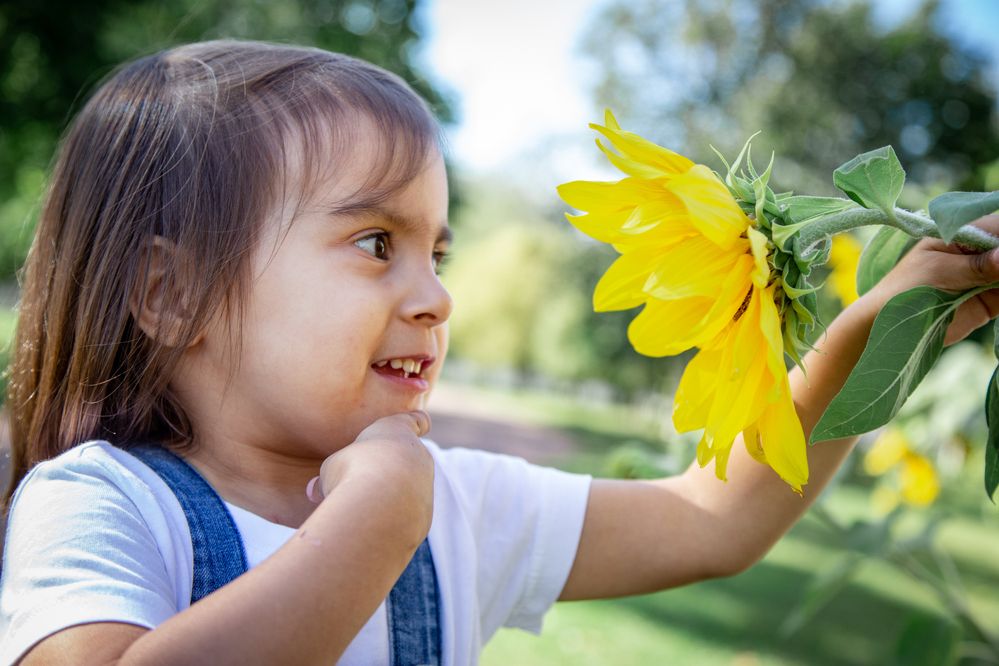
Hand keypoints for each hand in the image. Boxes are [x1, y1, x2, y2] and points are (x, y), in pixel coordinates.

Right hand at [306, 411, 434, 530]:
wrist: (378, 504)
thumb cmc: (352, 471)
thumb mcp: (332, 467)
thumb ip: (331, 475)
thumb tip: (315, 491)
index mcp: (397, 430)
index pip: (416, 421)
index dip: (418, 422)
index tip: (422, 424)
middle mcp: (418, 455)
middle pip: (408, 458)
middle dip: (389, 469)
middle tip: (361, 481)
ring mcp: (425, 484)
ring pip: (408, 488)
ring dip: (389, 496)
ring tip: (360, 508)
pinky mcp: (425, 513)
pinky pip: (406, 513)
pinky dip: (391, 518)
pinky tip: (371, 525)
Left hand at [865, 214, 998, 344]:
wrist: (889, 326)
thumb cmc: (905, 290)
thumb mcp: (940, 272)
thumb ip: (977, 266)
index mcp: (960, 234)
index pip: (996, 226)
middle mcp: (978, 251)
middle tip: (998, 276)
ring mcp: (986, 275)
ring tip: (997, 288)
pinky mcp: (991, 299)